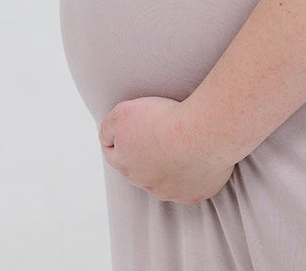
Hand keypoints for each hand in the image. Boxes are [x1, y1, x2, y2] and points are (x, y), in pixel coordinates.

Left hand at [99, 96, 235, 204]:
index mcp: (125, 164)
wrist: (200, 132)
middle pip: (140, 169)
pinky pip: (192, 185)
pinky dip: (194, 174)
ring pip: (166, 180)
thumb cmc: (163, 119)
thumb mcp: (122, 112)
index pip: (113, 153)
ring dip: (171, 166)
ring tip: (182, 145)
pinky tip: (199, 158)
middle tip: (160, 133)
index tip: (133, 127)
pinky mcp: (195, 194)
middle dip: (146, 154)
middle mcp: (145, 183)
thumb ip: (107, 128)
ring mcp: (171, 192)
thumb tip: (105, 139)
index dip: (121, 138)